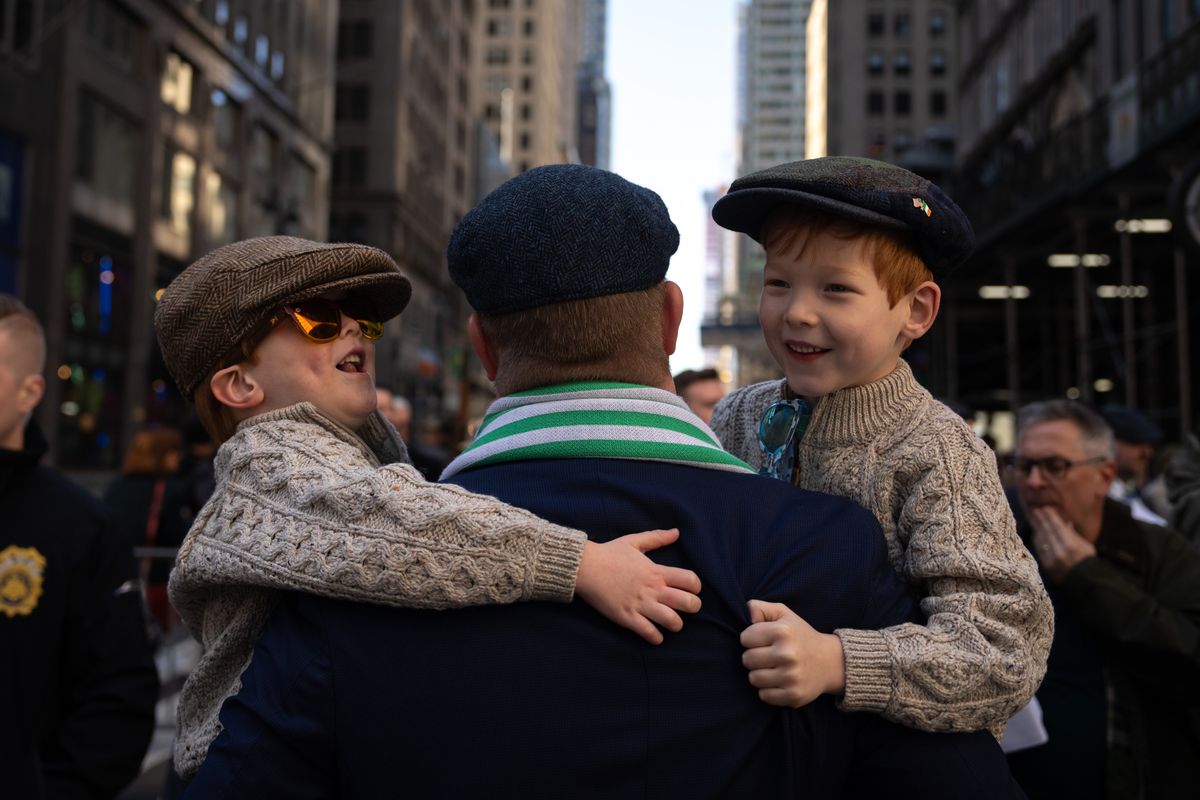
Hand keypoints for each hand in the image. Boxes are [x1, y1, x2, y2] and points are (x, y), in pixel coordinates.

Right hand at [575, 529, 701, 644]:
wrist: (584, 567)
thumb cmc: (609, 553)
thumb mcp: (634, 541)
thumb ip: (657, 538)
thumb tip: (676, 532)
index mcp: (657, 571)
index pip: (691, 580)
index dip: (696, 587)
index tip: (691, 589)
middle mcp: (653, 589)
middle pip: (688, 603)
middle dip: (693, 607)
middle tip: (687, 608)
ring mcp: (640, 605)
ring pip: (672, 621)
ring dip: (676, 625)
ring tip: (672, 623)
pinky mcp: (627, 618)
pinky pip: (649, 633)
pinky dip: (656, 638)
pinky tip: (655, 635)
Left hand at [740, 600, 845, 706]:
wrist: (830, 662)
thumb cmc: (800, 636)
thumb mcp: (784, 615)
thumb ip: (761, 608)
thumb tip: (747, 613)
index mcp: (783, 632)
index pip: (745, 638)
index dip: (751, 638)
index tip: (763, 640)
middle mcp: (787, 654)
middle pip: (747, 659)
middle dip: (754, 657)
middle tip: (767, 656)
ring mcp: (791, 677)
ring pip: (753, 679)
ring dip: (759, 674)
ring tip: (772, 668)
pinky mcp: (794, 695)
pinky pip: (764, 696)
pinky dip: (768, 690)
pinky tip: (778, 681)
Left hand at [1029, 506, 1095, 582]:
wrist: (1086, 582)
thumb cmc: (1088, 561)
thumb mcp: (1085, 544)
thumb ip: (1073, 533)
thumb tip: (1065, 521)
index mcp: (1071, 545)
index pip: (1057, 526)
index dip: (1049, 516)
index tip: (1044, 507)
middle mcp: (1059, 551)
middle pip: (1046, 531)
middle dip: (1040, 519)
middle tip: (1035, 508)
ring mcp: (1051, 559)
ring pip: (1041, 539)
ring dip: (1037, 527)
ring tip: (1033, 517)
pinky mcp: (1046, 565)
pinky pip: (1039, 549)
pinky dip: (1038, 539)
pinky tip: (1036, 532)